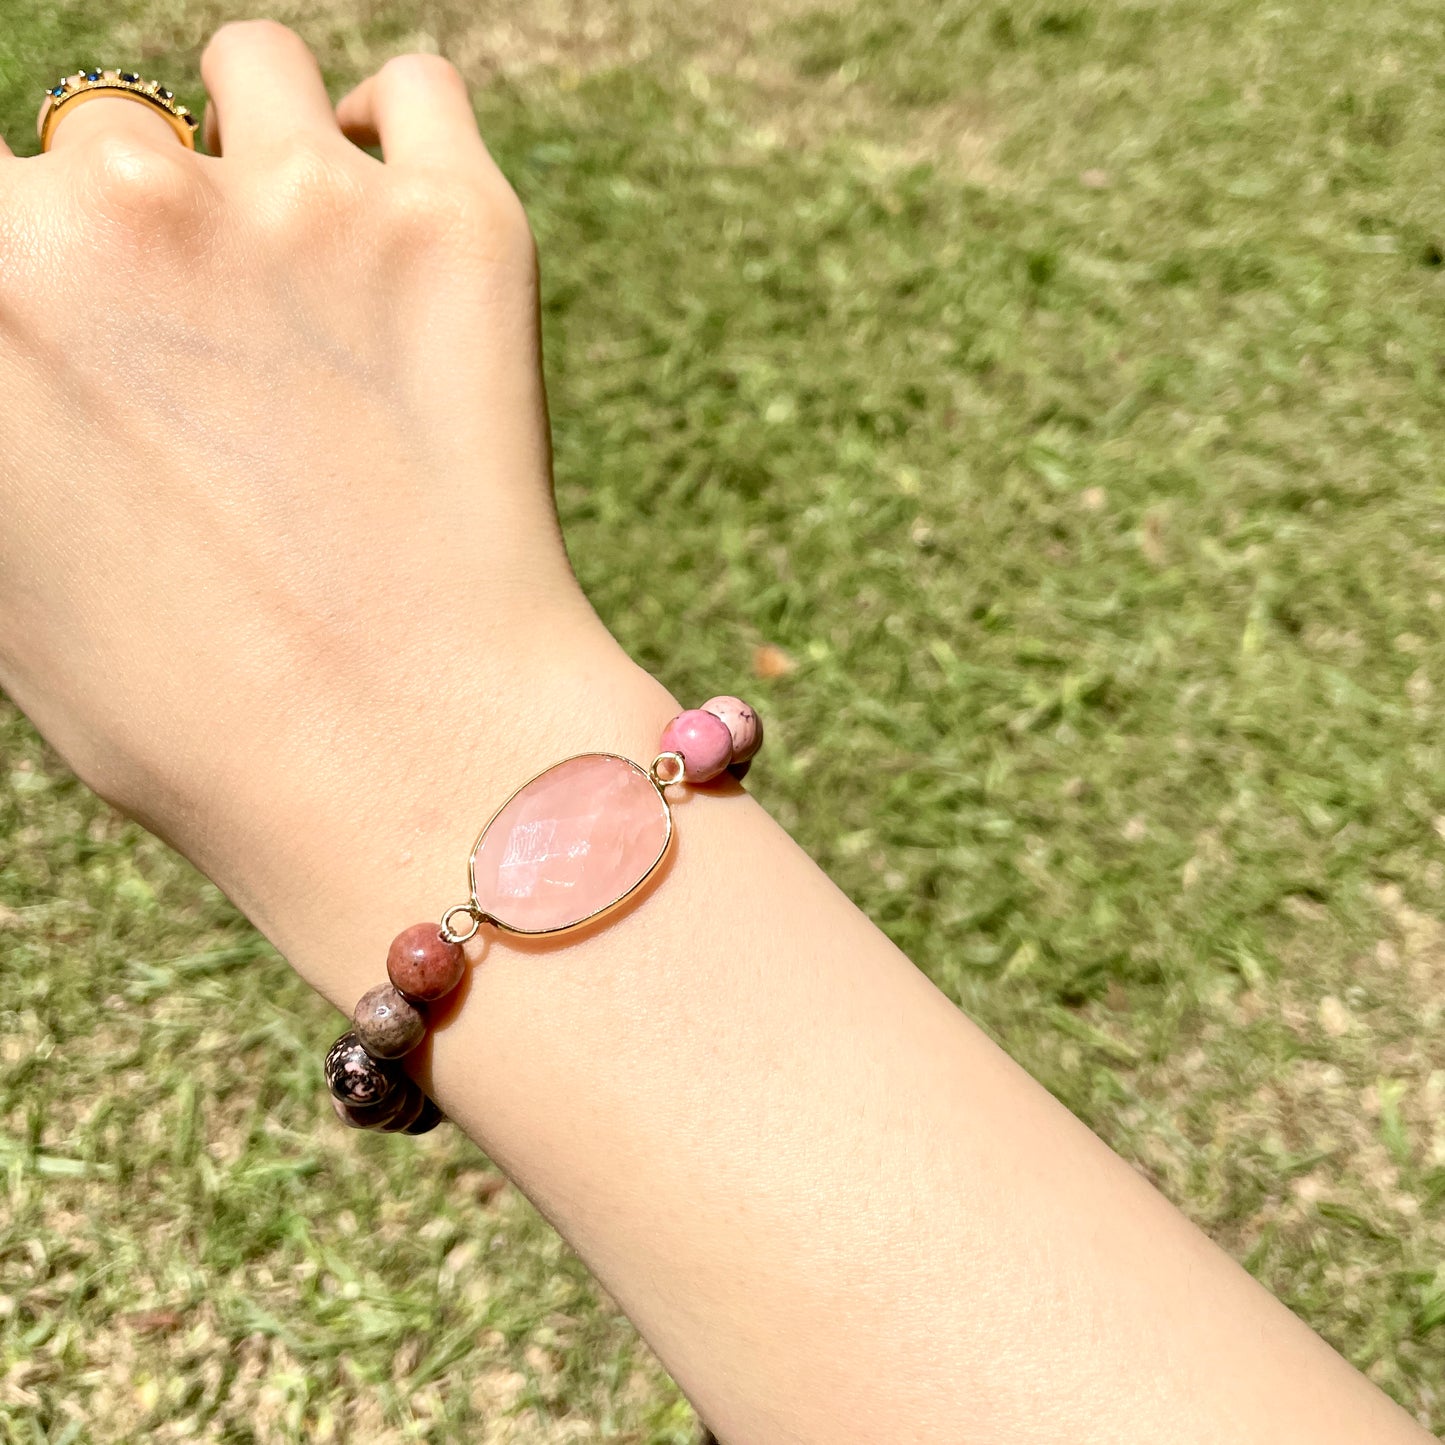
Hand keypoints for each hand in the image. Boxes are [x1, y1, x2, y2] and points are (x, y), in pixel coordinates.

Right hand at [0, 23, 659, 983]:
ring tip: (311, 286)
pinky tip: (404, 250)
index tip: (92, 320)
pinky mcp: (457, 223)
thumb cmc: (198, 717)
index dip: (32, 268)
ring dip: (262, 156)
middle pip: (98, 141)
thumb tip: (20, 345)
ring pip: (249, 76)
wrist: (415, 764)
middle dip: (141, 238)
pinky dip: (402, 153)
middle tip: (217, 366)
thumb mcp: (5, 571)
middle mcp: (110, 198)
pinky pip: (415, 97)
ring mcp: (295, 196)